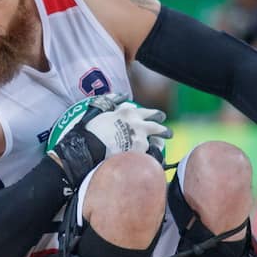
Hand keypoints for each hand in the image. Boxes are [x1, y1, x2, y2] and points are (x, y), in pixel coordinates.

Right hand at [48, 94, 172, 187]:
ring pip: (155, 143)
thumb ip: (112, 102)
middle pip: (157, 127)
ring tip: (159, 149)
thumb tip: (121, 96)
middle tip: (168, 133)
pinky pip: (149, 156)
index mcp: (128, 113)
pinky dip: (149, 157)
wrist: (88, 148)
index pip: (148, 112)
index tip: (160, 117)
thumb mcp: (100, 111)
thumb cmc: (90, 130)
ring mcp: (140, 141)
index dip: (155, 115)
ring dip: (158, 145)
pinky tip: (149, 160)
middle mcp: (138, 125)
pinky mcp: (138, 155)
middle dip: (164, 130)